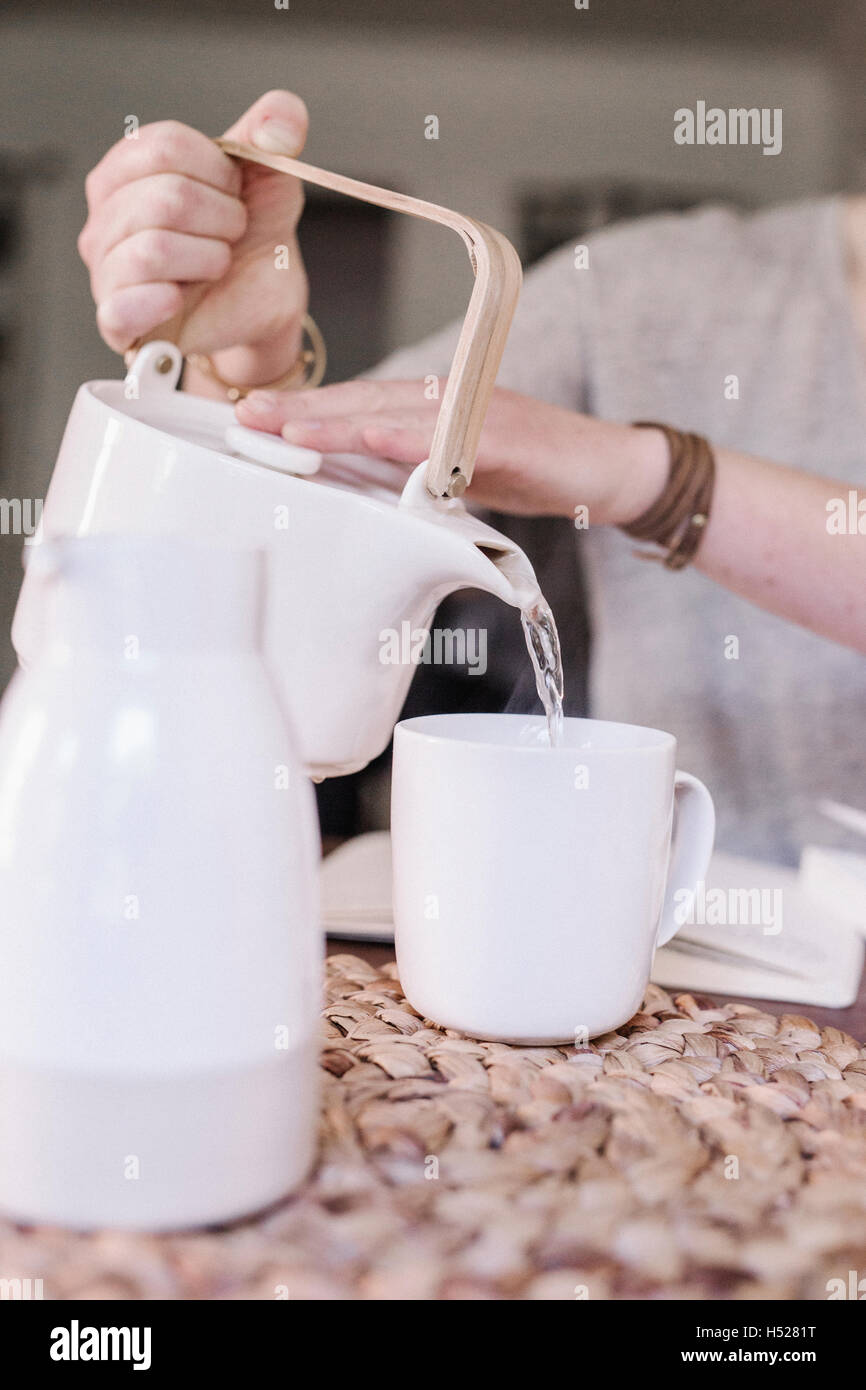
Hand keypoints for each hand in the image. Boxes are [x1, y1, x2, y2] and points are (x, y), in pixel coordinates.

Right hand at [78, 90, 308, 389]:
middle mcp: (106, 215)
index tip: (234, 191)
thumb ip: (274, 130)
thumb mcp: (268, 173)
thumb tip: (281, 122)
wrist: (261, 298)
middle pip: (165, 199)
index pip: (165, 145)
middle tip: (231, 234)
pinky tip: (180, 298)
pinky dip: (161, 300)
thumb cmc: (249, 234)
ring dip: (210, 259)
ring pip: (154, 250)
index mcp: (127, 168)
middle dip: (222, 219)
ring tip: (217, 264)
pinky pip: (124, 306)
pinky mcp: (116, 320)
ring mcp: (106, 268)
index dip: (218, 171)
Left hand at [235, 379, 667, 522]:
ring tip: (290, 429)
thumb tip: (363, 481)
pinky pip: (451, 439)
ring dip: (341, 420)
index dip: (307, 409)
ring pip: (396, 414)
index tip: (254, 415)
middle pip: (364, 399)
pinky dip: (411, 439)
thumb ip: (413, 472)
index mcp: (432, 408)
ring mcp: (476, 414)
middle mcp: (447, 401)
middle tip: (246, 415)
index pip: (358, 404)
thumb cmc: (535, 468)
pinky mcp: (506, 437)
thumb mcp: (461, 473)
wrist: (608, 467)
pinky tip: (373, 438)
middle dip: (304, 408)